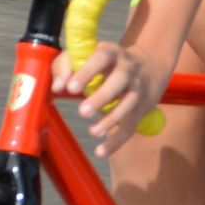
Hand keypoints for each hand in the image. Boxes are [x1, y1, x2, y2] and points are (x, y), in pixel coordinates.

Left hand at [56, 38, 167, 152]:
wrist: (146, 66)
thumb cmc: (102, 63)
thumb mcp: (82, 56)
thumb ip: (65, 68)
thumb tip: (58, 87)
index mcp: (111, 52)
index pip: (101, 57)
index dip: (87, 72)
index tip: (71, 88)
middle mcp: (128, 69)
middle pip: (119, 80)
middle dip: (102, 96)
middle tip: (82, 112)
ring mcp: (136, 89)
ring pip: (129, 103)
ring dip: (112, 119)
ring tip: (93, 131)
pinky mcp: (140, 109)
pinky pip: (130, 126)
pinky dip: (117, 141)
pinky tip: (101, 152)